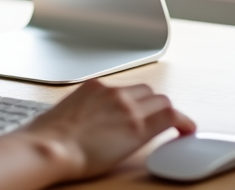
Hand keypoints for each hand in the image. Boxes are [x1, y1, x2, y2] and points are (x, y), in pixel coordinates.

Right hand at [21, 81, 195, 182]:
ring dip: (166, 112)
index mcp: (92, 87)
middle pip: (146, 90)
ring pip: (160, 100)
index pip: (125, 88)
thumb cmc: (47, 138)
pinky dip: (183, 122)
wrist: (50, 147)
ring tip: (172, 127)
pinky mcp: (137, 126)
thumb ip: (81, 111)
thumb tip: (84, 122)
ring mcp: (126, 106)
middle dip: (153, 105)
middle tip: (156, 120)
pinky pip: (170, 116)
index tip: (139, 109)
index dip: (138, 100)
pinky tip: (187, 130)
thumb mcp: (64, 115)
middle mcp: (112, 92)